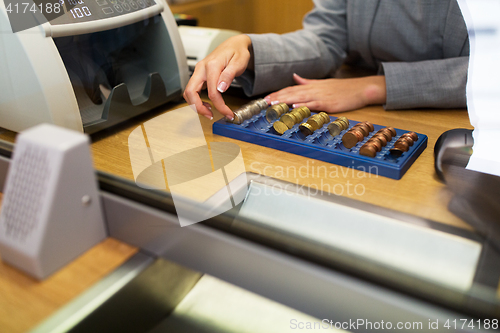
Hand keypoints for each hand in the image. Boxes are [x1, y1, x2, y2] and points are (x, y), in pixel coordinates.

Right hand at [183, 34, 252, 119]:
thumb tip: (221, 88)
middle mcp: (202, 68)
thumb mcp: (239, 62)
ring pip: (189, 92)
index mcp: (212, 65)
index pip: (212, 92)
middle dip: (199, 108)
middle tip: (211, 116)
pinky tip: (208, 104)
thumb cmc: (238, 52)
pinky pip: (193, 89)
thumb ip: (229, 75)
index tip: (228, 113)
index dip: (220, 106)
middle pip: (191, 92)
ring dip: (196, 104)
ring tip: (210, 111)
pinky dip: (196, 99)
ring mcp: (199, 71)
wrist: (234, 44)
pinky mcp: (199, 75)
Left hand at [264, 74, 386, 112]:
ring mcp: (320, 96)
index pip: (291, 89)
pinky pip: (313, 104)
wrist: (360, 89)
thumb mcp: (322, 83)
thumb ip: (307, 81)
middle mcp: (314, 90)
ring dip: (286, 100)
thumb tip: (295, 76)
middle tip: (264, 102)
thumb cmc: (342, 88)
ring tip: (274, 104)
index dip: (278, 93)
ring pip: (300, 98)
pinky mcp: (328, 103)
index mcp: (312, 86)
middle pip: (292, 93)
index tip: (267, 98)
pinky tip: (295, 107)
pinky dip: (303, 105)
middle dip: (277, 97)